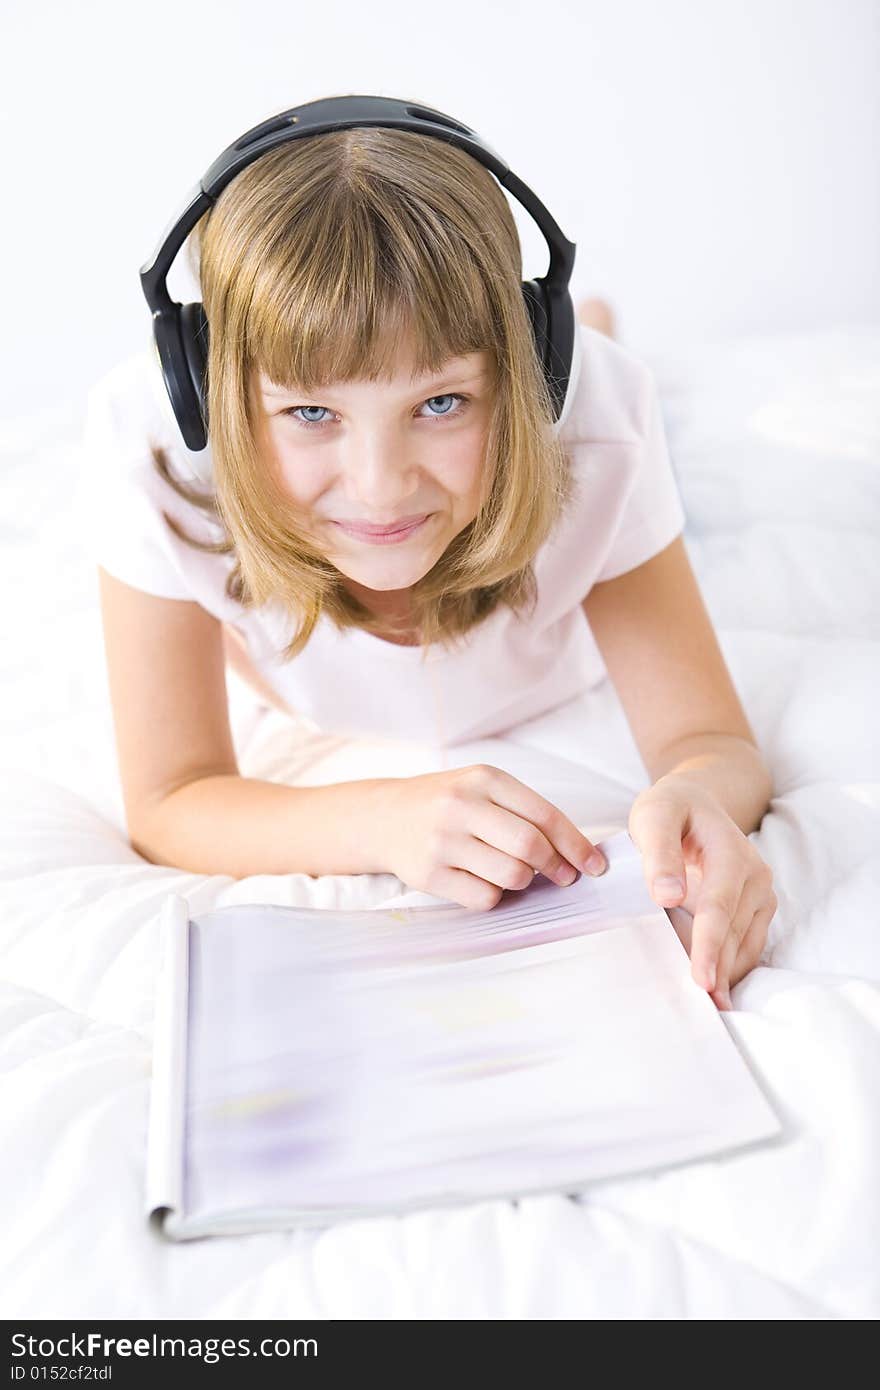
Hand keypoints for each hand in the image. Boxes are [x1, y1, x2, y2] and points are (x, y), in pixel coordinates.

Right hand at [384, 763, 606, 910]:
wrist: (383, 817)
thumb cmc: (446, 803)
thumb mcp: (481, 789)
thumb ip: (523, 812)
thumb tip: (576, 852)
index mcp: (483, 779)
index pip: (544, 814)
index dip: (576, 844)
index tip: (594, 864)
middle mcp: (461, 805)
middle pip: (530, 847)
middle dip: (557, 867)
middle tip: (563, 877)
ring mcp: (442, 841)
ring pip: (511, 876)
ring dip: (522, 881)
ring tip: (511, 872)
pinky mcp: (428, 874)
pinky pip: (484, 897)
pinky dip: (494, 895)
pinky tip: (481, 880)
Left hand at [627, 776, 776, 1010]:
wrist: (695, 803)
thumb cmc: (670, 810)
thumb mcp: (654, 816)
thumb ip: (658, 852)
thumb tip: (666, 894)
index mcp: (731, 851)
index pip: (718, 905)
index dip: (709, 945)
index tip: (701, 980)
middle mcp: (754, 876)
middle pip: (734, 933)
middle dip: (719, 971)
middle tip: (704, 1012)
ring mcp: (759, 895)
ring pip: (743, 945)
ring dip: (726, 976)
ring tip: (709, 1010)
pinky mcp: (755, 910)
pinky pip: (744, 945)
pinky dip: (729, 968)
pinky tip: (714, 991)